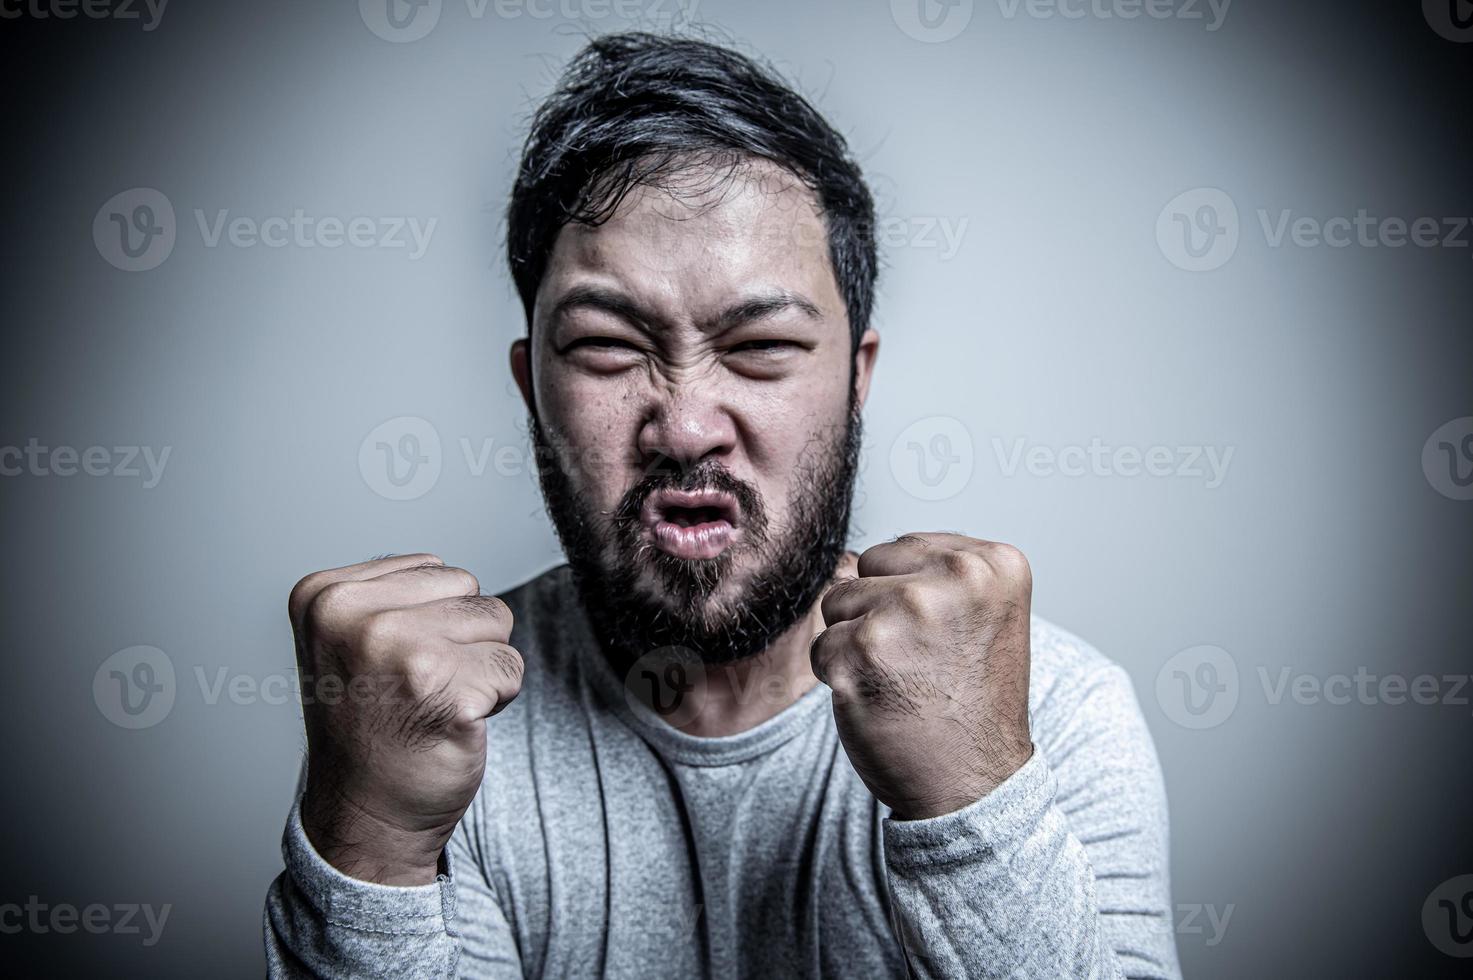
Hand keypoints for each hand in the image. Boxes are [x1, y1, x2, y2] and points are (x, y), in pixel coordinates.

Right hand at [287, 554, 522, 883]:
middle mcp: (355, 617)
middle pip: (469, 589)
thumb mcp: (348, 641)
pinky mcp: (445, 690)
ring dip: (481, 665)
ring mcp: (400, 651)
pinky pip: (511, 668)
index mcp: (325, 596)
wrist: (366, 816)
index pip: (433, 568)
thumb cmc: (369, 728)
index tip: (391, 666)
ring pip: (497, 621)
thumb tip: (449, 574)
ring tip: (434, 702)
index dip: (430, 618)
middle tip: (417, 689)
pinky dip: (496, 698)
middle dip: (461, 638)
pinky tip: (453, 724)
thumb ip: (390, 595)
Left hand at [813, 533, 1033, 819]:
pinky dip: (839, 677)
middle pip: (867, 567)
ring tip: (901, 679)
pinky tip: (879, 701)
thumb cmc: (971, 703)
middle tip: (920, 663)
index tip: (944, 641)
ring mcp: (910, 611)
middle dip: (877, 613)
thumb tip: (857, 555)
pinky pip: (821, 646)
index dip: (909, 599)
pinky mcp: (865, 649)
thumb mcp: (983, 616)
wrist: (974, 785)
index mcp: (994, 564)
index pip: (904, 549)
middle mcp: (958, 578)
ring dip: (855, 644)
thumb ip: (936, 573)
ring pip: (838, 603)